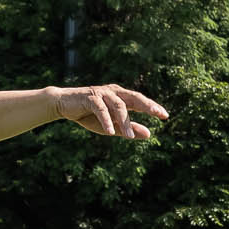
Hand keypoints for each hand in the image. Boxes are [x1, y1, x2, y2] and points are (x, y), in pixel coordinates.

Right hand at [48, 84, 166, 139]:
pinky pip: (101, 109)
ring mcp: (102, 93)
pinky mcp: (89, 97)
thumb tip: (149, 134)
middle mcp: (114, 92)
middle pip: (134, 97)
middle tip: (158, 114)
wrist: (63, 105)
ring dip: (124, 122)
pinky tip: (111, 132)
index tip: (165, 115)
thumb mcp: (111, 126)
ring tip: (129, 136)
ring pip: (118, 105)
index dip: (153, 107)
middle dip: (147, 105)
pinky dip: (106, 121)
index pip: (140, 101)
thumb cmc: (88, 115)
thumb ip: (129, 129)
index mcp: (121, 97)